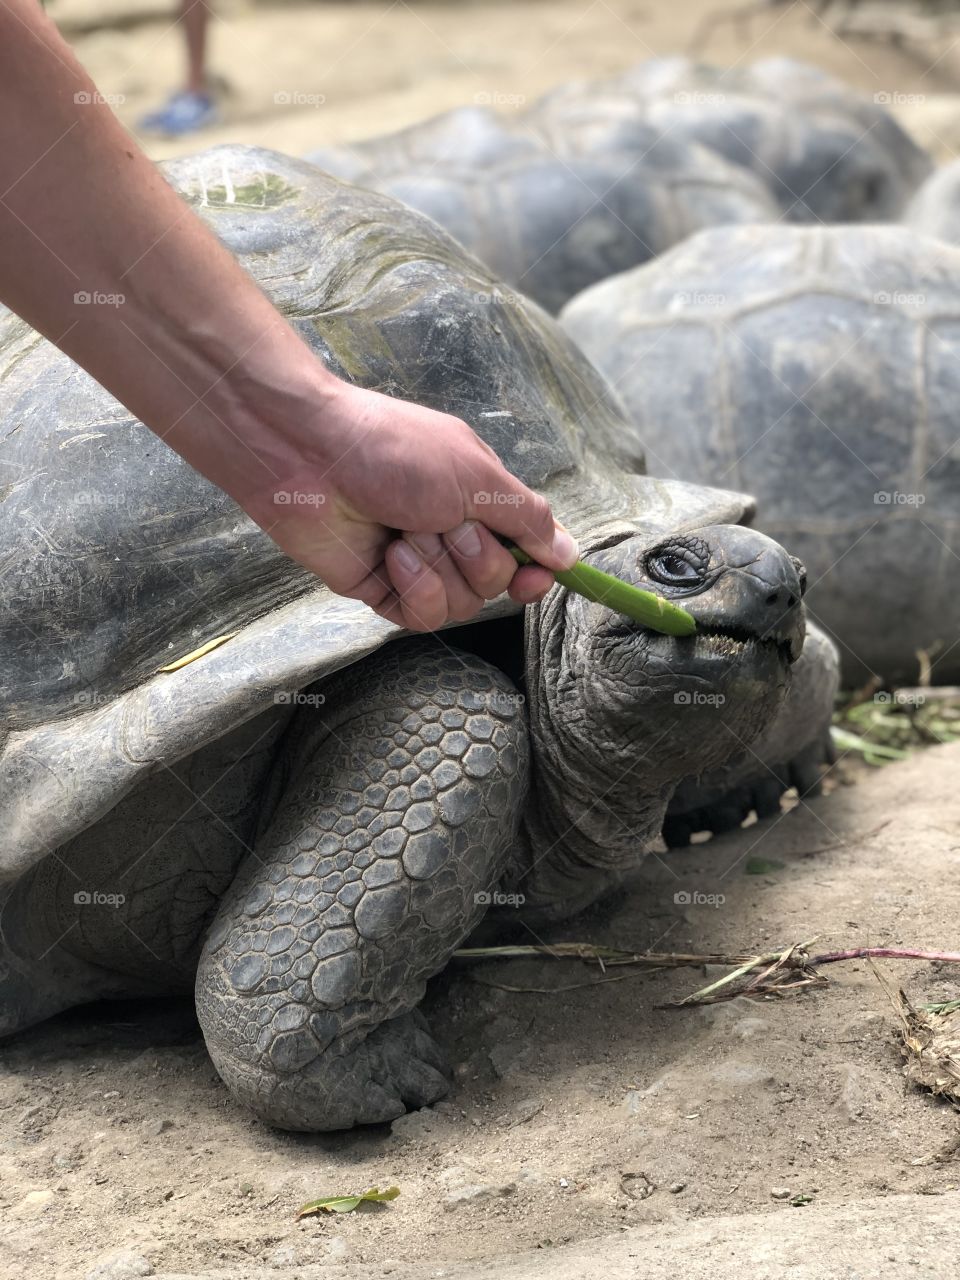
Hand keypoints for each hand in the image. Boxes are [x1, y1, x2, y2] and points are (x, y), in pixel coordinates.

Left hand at [233, 378, 578, 630]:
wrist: (308, 456)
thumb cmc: (393, 449)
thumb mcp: (476, 474)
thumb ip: (527, 518)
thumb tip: (569, 554)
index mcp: (478, 499)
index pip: (524, 552)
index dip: (534, 571)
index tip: (536, 578)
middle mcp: (450, 533)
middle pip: (495, 582)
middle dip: (475, 557)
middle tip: (444, 521)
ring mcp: (415, 563)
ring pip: (460, 604)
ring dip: (439, 569)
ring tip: (405, 532)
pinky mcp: (381, 588)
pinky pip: (421, 616)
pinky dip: (413, 588)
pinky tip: (391, 556)